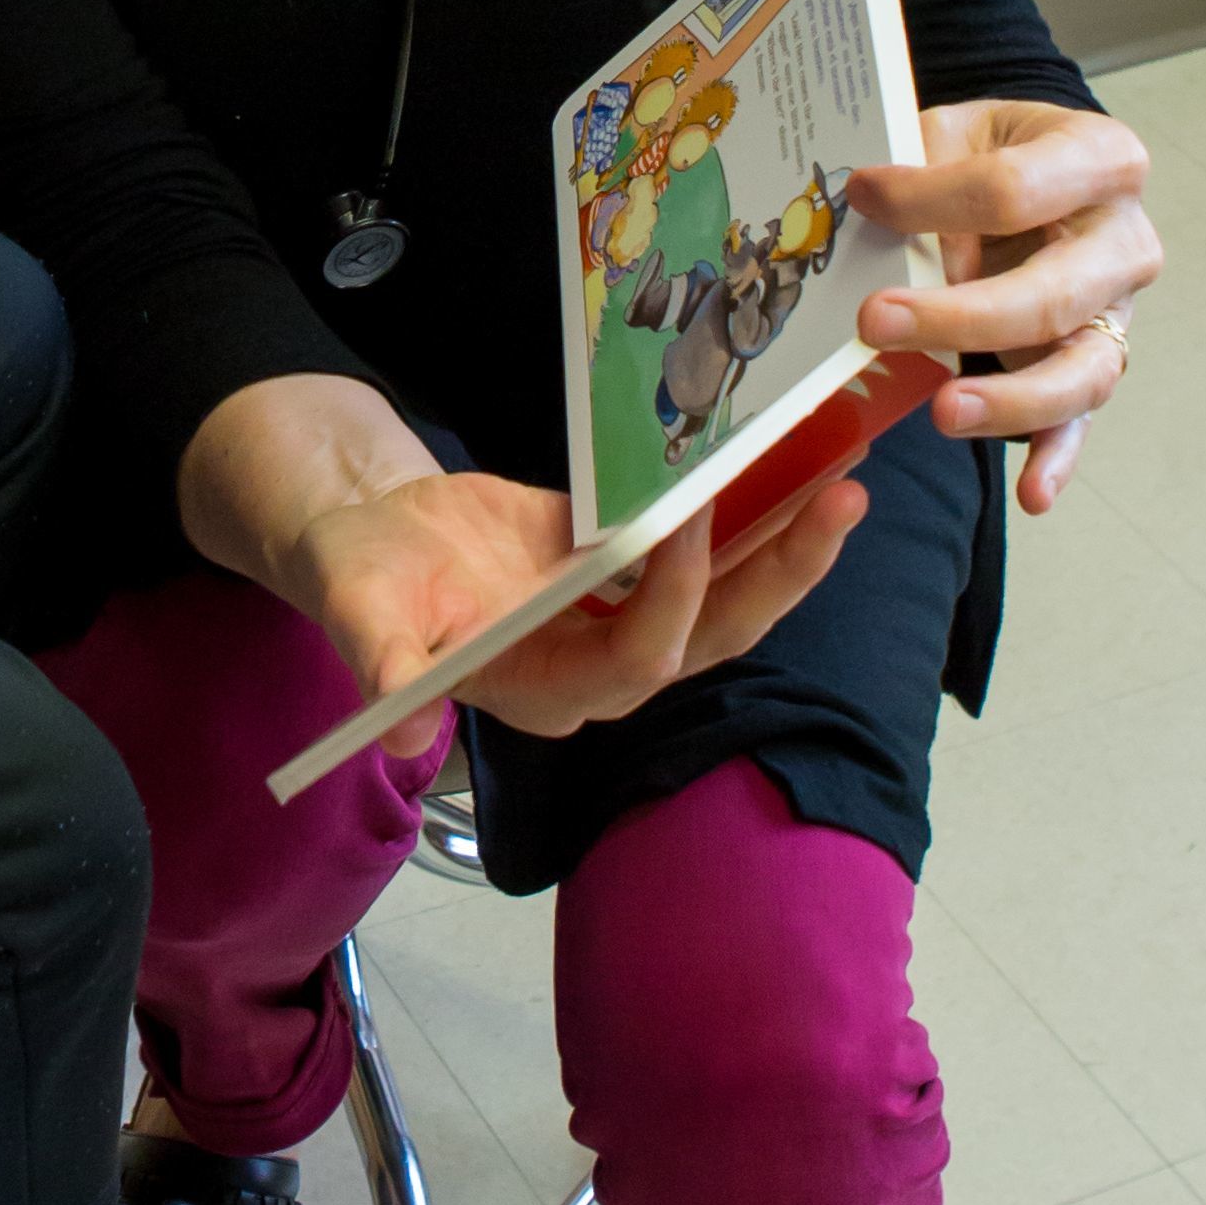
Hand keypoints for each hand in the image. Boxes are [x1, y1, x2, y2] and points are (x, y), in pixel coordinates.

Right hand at [277, 465, 869, 757]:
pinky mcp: (627, 580)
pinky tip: (794, 471)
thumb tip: (404, 732)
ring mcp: (623, 625)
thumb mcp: (358, 613)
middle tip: (838, 504)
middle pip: (712, 640)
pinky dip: (751, 521)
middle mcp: (600, 672)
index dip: (671, 600)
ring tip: (846, 487)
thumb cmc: (362, 581)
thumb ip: (385, 664)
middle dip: (778, 578)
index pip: (637, 662)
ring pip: (726, 605)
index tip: (687, 524)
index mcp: (544, 690)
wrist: (371, 545)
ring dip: (787, 551)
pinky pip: (705, 559)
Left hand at [849, 99, 1159, 512]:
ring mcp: (1116, 312)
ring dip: (1009, 399)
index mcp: (1100, 159)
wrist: (1037, 173)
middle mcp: (1123, 241)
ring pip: (1081, 371)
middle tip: (876, 322)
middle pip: (1052, 292)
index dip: (931, 198)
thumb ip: (922, 168)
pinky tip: (1031, 493)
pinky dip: (1057, 459)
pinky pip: (1080, 421)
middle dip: (960, 316)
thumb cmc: (991, 153)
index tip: (866, 198)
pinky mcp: (1094, 364)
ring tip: (943, 412)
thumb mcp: (959, 133)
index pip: (1015, 189)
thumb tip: (864, 210)